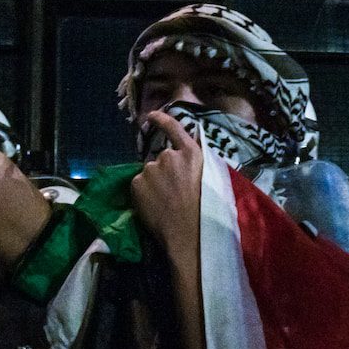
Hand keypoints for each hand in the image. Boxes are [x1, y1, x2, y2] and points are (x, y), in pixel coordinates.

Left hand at [130, 111, 203, 253]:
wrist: (189, 233)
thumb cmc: (207, 211)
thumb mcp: (212, 179)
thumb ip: (196, 165)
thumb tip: (185, 159)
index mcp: (192, 154)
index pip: (174, 128)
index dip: (162, 120)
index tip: (152, 115)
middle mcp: (169, 155)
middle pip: (161, 159)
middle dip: (164, 172)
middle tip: (173, 193)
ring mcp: (151, 168)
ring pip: (149, 174)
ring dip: (154, 184)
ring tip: (164, 204)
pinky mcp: (137, 182)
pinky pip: (139, 186)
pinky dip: (143, 194)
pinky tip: (154, 207)